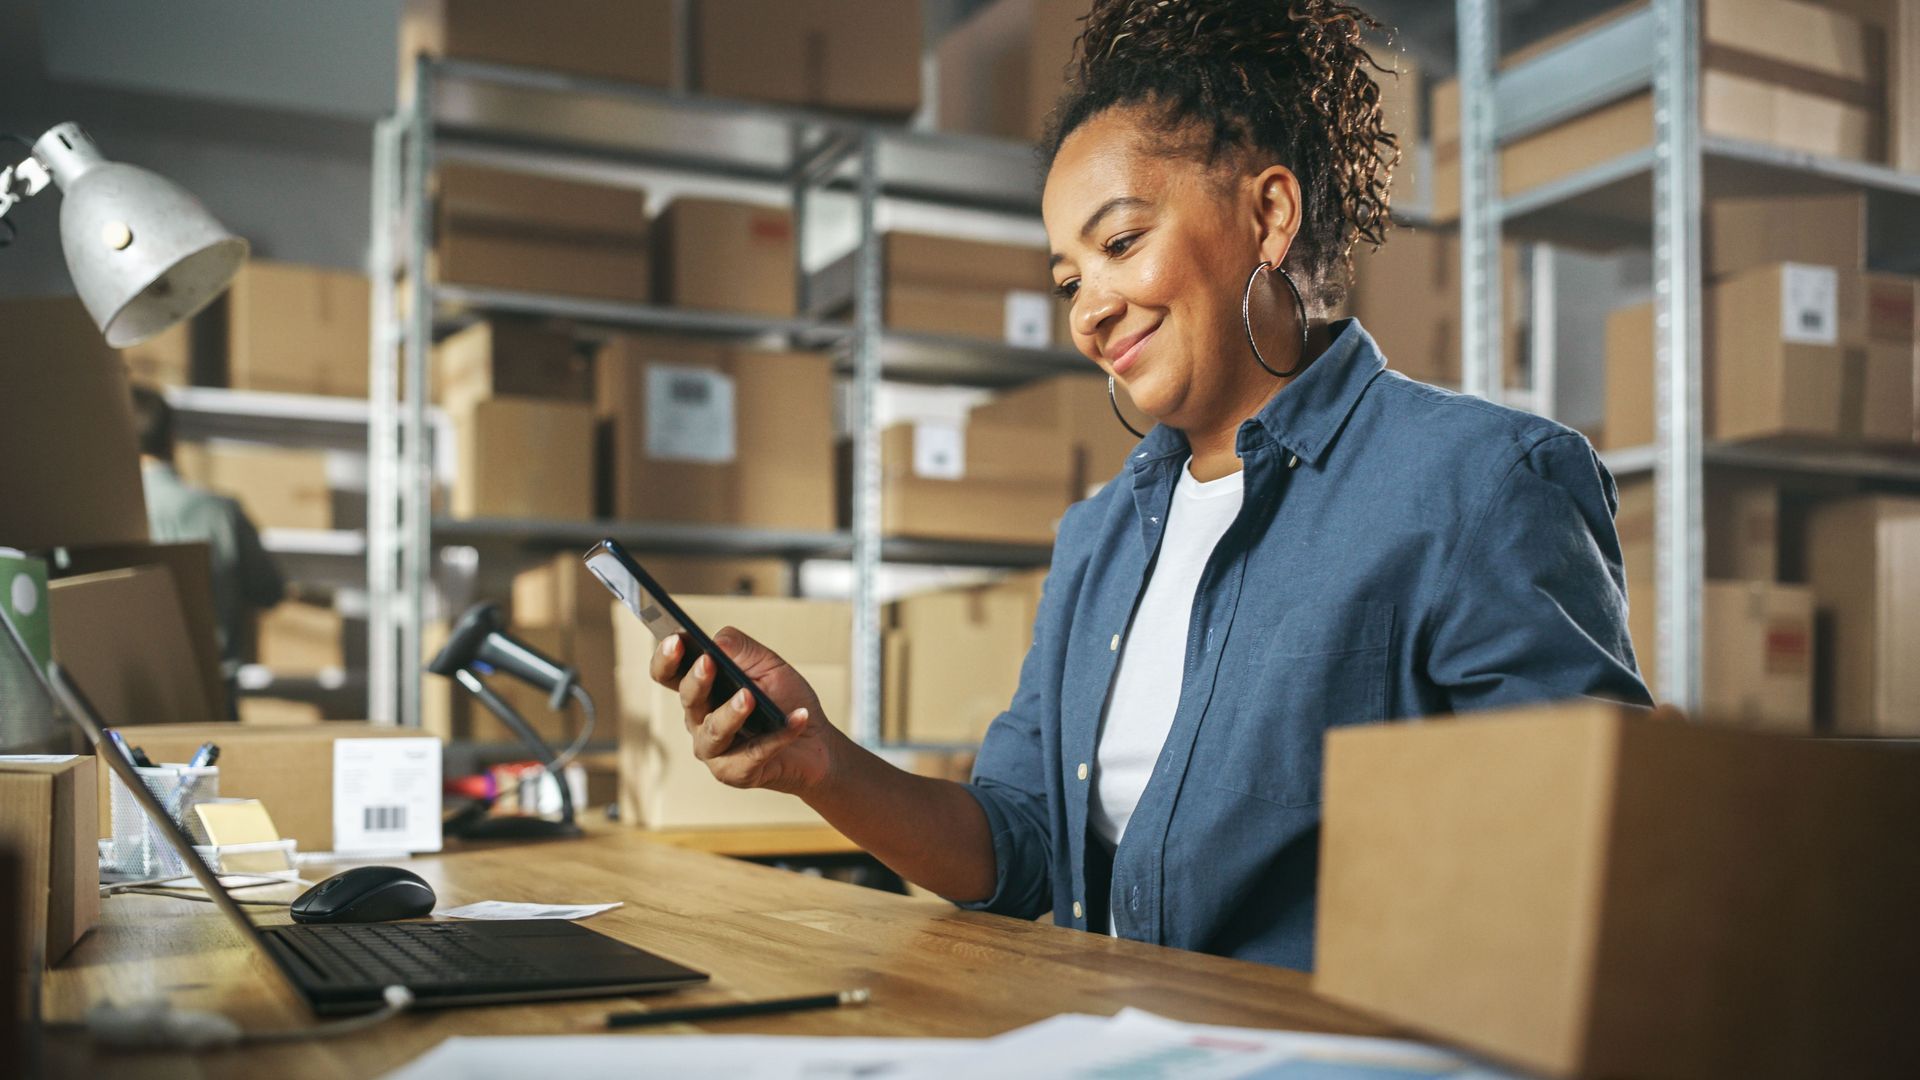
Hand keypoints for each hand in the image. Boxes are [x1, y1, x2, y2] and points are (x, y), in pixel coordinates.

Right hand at [647, 628, 837, 795]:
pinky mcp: (736, 773)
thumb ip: (741, 649)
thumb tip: (717, 641)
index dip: (665, 658)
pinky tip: (798, 718)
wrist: (816, 741)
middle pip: (689, 699)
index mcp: (700, 691)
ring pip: (715, 730)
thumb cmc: (784, 699)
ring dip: (731, 712)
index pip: (668, 674)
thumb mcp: (767, 665)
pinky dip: (779, 734)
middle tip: (709, 661)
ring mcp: (714, 750)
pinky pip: (754, 753)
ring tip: (749, 696)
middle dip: (697, 679)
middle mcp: (699, 721)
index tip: (675, 639)